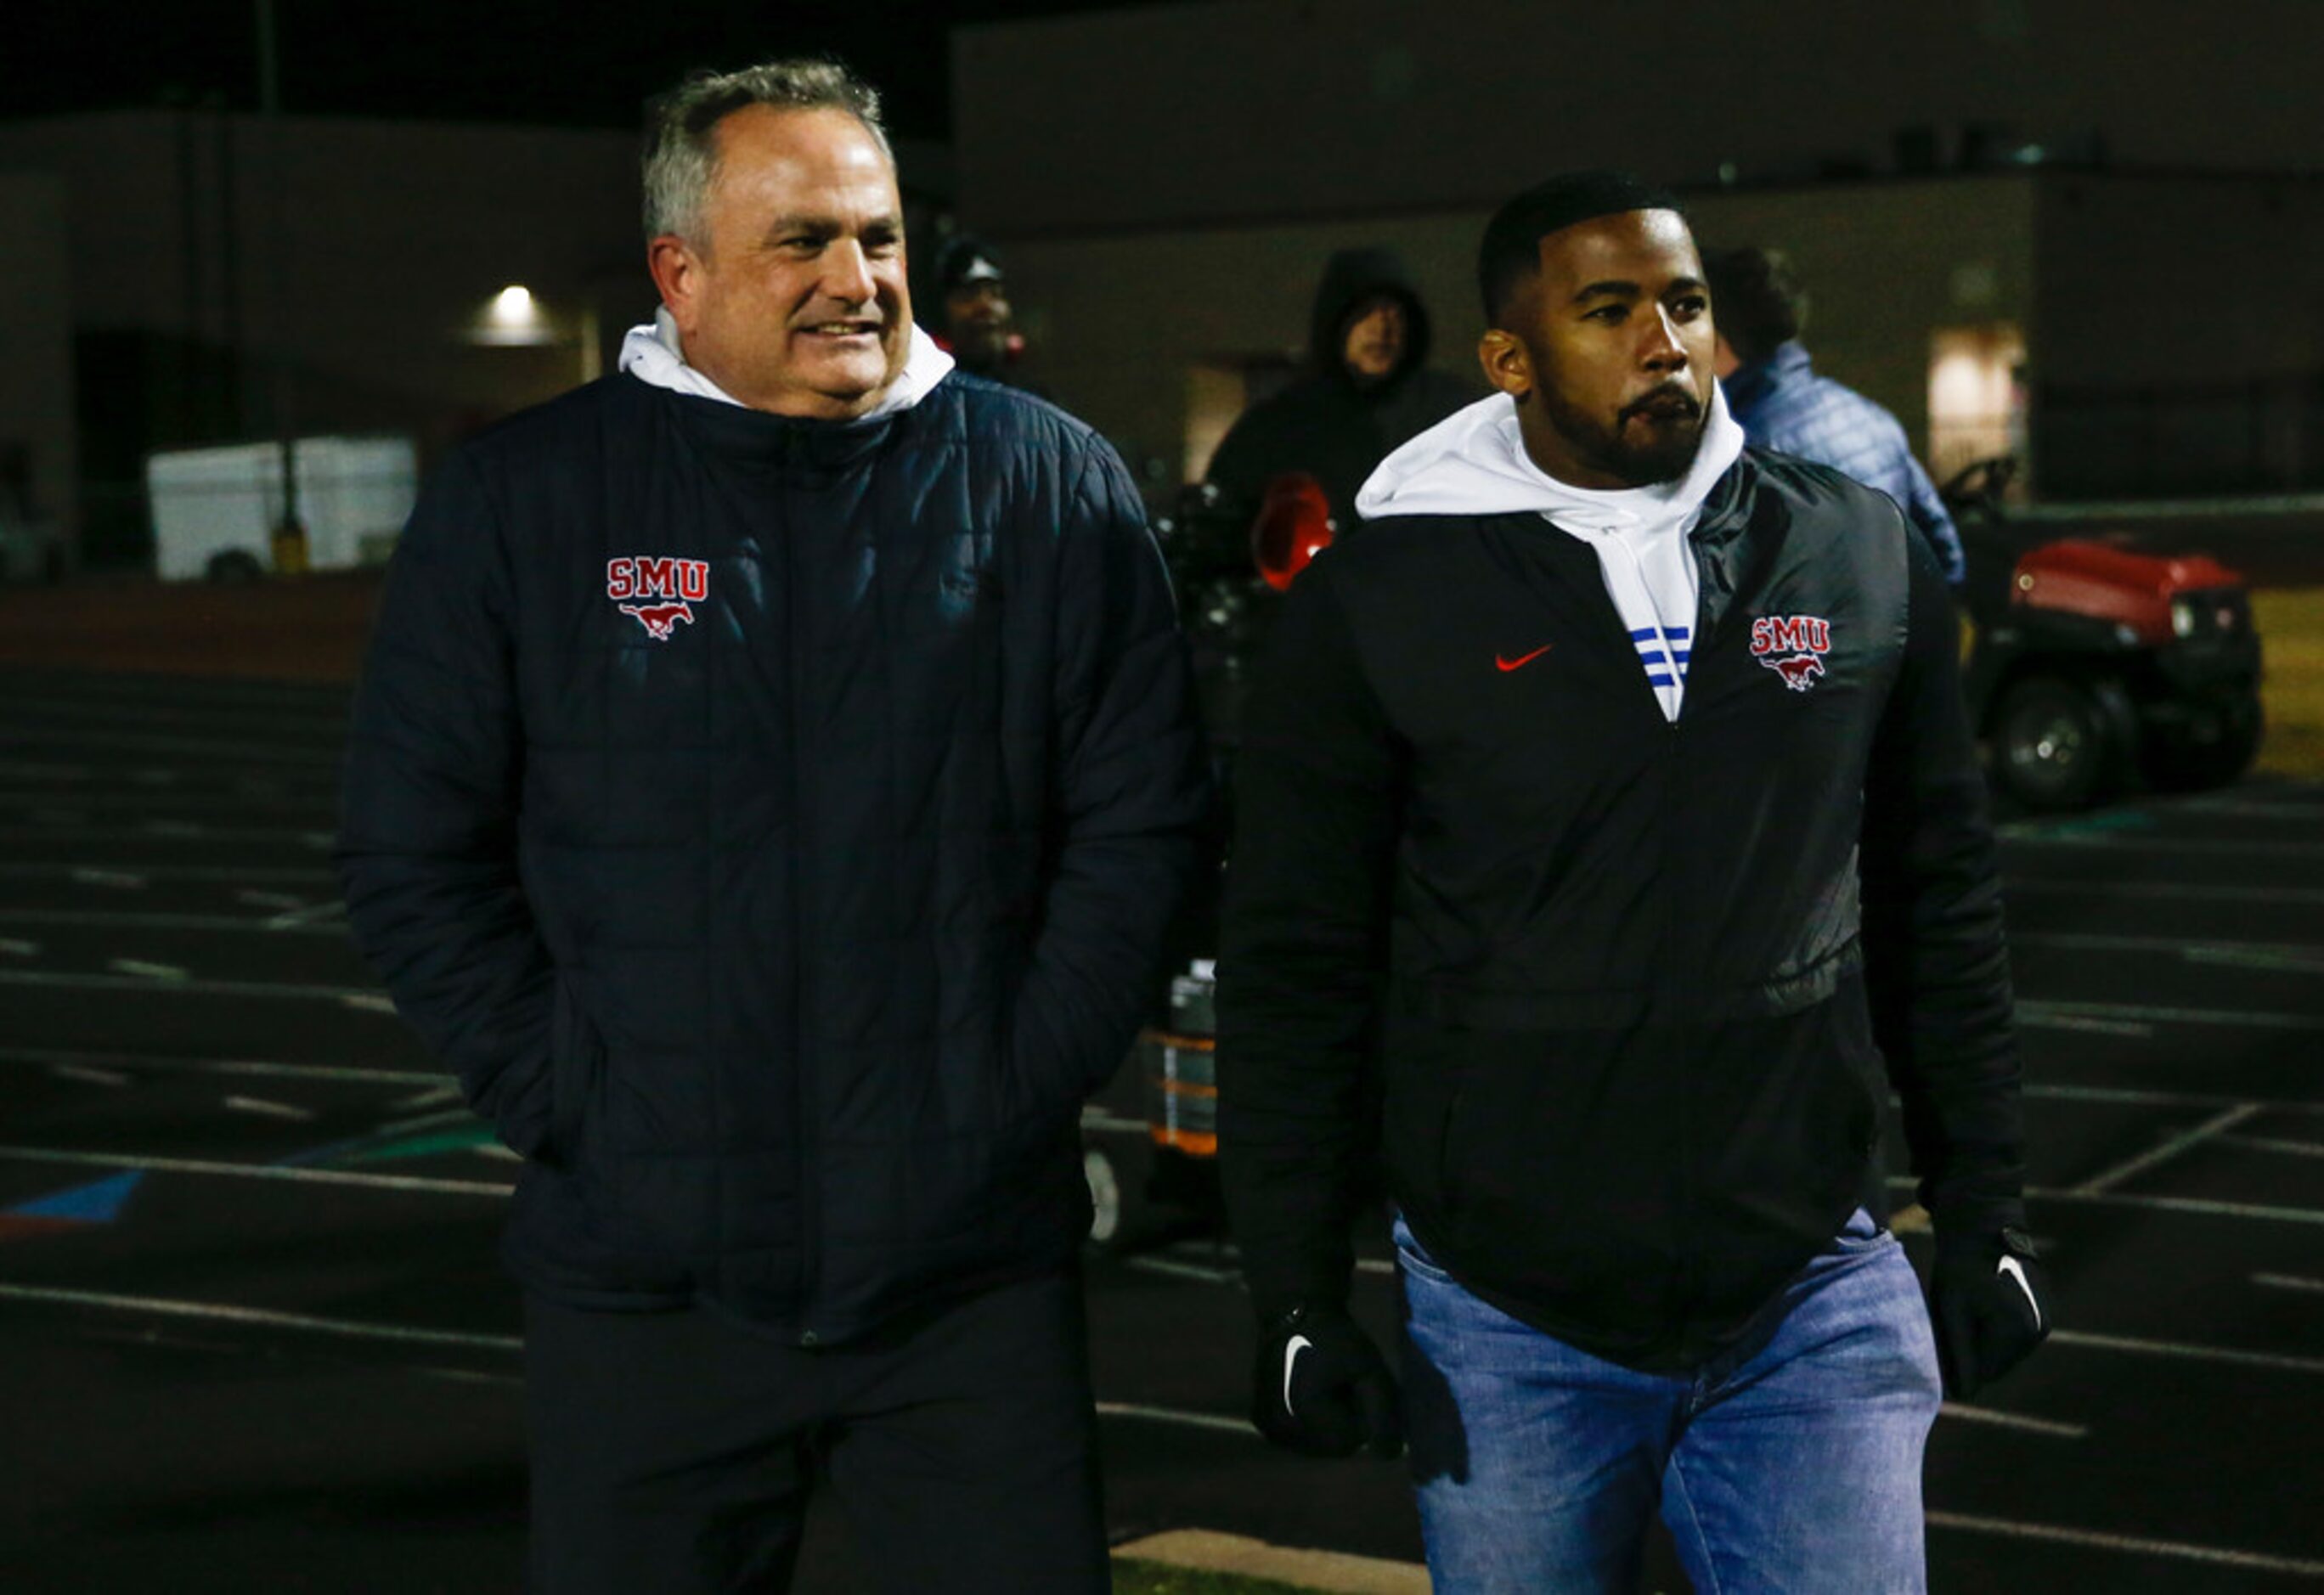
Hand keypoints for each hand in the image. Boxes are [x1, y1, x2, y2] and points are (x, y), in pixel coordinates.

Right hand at [1251, 1303, 1402, 1457]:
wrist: (1291, 1312)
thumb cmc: (1335, 1339)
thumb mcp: (1369, 1370)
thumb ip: (1383, 1413)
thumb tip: (1389, 1456)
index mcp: (1303, 1413)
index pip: (1351, 1440)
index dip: (1362, 1415)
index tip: (1356, 1384)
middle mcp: (1279, 1427)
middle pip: (1332, 1446)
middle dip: (1345, 1422)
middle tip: (1342, 1384)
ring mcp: (1267, 1428)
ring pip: (1316, 1444)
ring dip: (1328, 1424)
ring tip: (1325, 1386)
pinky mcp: (1262, 1422)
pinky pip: (1298, 1437)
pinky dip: (1309, 1422)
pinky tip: (1308, 1393)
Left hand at [1930, 1225, 2051, 1397]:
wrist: (1984, 1226)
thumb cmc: (1960, 1267)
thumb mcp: (1952, 1309)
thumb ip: (1959, 1353)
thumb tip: (1962, 1396)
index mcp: (2017, 1332)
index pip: (1984, 1373)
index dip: (1959, 1362)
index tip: (1944, 1336)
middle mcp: (2039, 1330)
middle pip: (1996, 1364)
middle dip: (1972, 1349)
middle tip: (1954, 1317)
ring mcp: (2045, 1321)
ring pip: (2005, 1350)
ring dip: (1984, 1338)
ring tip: (1968, 1305)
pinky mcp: (2044, 1311)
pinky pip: (2013, 1334)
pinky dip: (1995, 1326)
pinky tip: (1982, 1301)